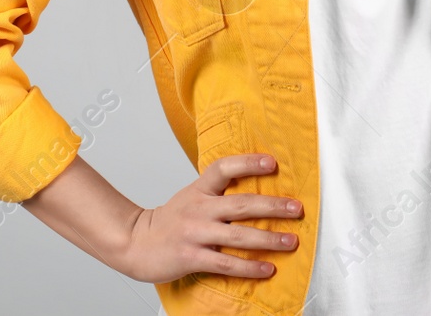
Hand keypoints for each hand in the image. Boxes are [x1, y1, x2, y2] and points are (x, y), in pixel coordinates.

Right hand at [112, 153, 302, 283]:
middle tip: (297, 209)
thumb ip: (218, 192)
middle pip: (241, 204)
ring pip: (238, 236)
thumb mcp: (192, 196)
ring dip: (268, 239)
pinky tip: (267, 268)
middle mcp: (199, 209)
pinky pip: (226, 264)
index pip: (224, 168)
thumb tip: (257, 189)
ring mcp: (195, 234)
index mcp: (199, 190)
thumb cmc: (170, 220)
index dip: (249, 163)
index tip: (273, 162)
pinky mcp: (191, 257)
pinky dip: (249, 267)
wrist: (134, 242)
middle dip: (273, 207)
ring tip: (291, 242)